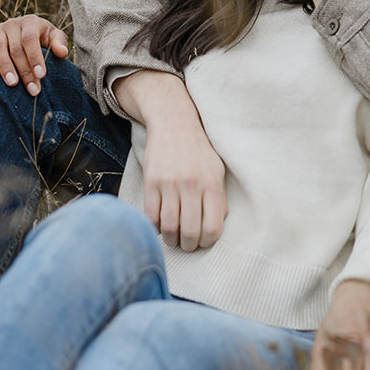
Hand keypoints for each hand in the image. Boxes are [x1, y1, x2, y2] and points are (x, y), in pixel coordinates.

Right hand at [0, 15, 67, 94]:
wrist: (26, 32)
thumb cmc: (42, 38)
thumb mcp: (54, 37)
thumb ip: (59, 43)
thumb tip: (62, 53)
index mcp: (31, 22)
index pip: (30, 39)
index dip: (35, 57)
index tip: (41, 75)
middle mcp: (13, 24)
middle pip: (16, 48)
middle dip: (25, 70)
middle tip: (32, 89)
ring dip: (5, 67)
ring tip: (13, 84)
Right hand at [115, 70, 227, 251]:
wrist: (174, 124)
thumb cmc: (199, 151)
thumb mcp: (217, 171)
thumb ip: (219, 198)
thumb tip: (215, 227)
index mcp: (212, 184)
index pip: (213, 228)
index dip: (208, 242)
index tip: (203, 241)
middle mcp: (192, 185)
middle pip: (190, 233)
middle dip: (188, 246)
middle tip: (187, 244)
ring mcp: (170, 184)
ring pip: (169, 228)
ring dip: (171, 239)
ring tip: (173, 237)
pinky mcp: (151, 182)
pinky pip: (151, 216)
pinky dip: (155, 227)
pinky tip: (160, 224)